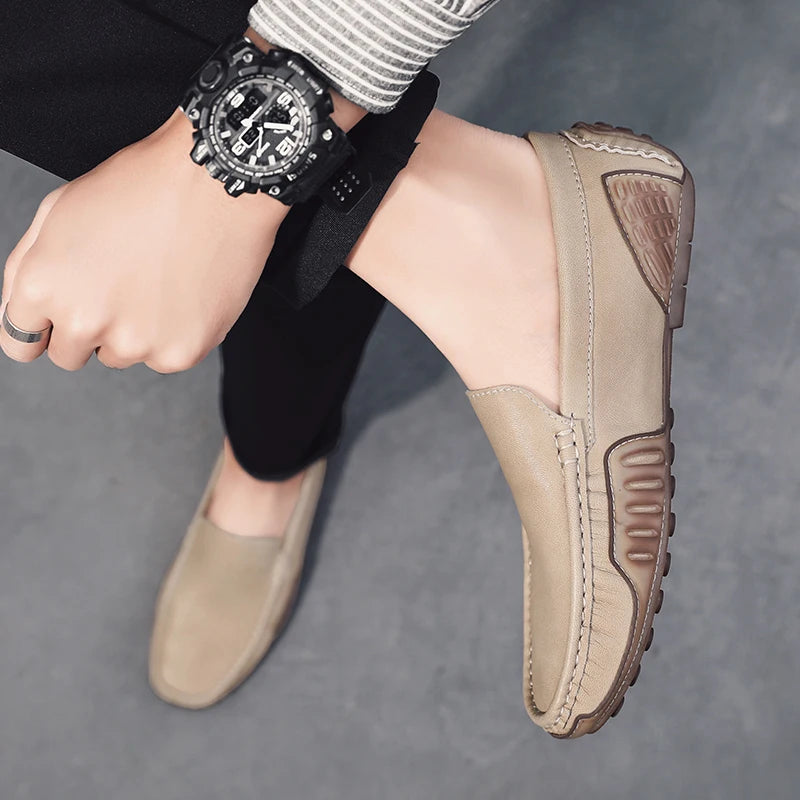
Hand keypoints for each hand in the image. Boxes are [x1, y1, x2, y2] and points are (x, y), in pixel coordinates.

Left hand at [0, 107, 286, 371]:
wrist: (215, 184)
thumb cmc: (143, 187)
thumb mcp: (59, 209)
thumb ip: (27, 268)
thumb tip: (20, 314)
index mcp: (43, 287)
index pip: (21, 343)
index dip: (42, 326)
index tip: (62, 316)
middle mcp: (84, 322)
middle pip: (70, 356)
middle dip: (87, 329)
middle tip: (119, 288)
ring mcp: (136, 343)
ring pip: (121, 356)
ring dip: (133, 331)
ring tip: (158, 282)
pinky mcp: (181, 352)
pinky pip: (166, 357)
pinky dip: (174, 333)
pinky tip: (184, 293)